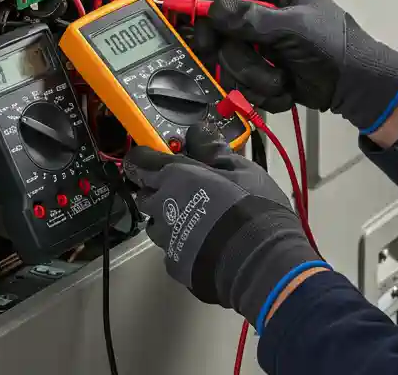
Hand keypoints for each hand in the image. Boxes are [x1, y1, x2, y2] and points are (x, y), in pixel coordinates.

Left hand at [123, 124, 326, 330]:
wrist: (258, 261)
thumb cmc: (251, 206)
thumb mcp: (241, 170)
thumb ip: (213, 151)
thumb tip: (196, 132)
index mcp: (174, 177)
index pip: (139, 162)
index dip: (143, 159)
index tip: (154, 159)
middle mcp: (162, 207)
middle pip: (145, 195)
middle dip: (158, 191)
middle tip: (186, 191)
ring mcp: (166, 240)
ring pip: (157, 225)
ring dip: (170, 220)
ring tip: (198, 222)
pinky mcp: (175, 265)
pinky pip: (173, 250)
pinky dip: (185, 245)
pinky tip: (206, 246)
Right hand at [189, 0, 397, 131]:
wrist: (356, 85)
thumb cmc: (333, 46)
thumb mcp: (294, 27)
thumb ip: (253, 18)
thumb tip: (214, 11)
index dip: (209, 14)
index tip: (203, 38)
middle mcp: (263, 15)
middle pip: (223, 35)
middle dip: (241, 59)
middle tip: (257, 68)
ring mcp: (263, 45)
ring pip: (231, 64)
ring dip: (256, 78)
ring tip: (282, 81)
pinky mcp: (264, 71)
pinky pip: (244, 84)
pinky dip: (264, 92)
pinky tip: (287, 90)